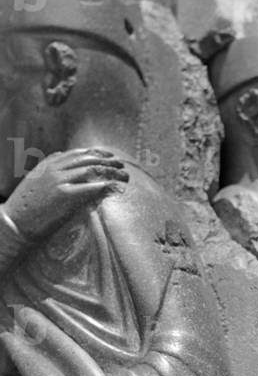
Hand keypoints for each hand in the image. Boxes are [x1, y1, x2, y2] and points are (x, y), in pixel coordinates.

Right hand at [4, 148, 128, 242]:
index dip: (98, 153)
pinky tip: (114, 187)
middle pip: (88, 159)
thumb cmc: (26, 206)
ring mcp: (58, 180)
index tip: (111, 157)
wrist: (15, 222)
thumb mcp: (35, 180)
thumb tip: (60, 155)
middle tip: (122, 167)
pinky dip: (104, 186)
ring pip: (91, 170)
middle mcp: (54, 169)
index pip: (79, 153)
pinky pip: (89, 187)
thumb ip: (49, 167)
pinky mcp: (63, 195)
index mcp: (48, 164)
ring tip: (124, 178)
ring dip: (111, 173)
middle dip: (108, 162)